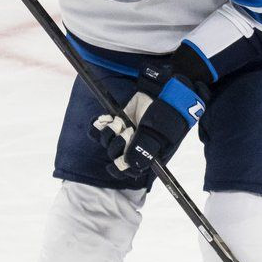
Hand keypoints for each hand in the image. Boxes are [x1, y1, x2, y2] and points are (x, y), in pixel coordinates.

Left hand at [92, 62, 208, 178]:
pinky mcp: (116, 120)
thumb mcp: (155, 134)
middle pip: (113, 154)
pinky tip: (108, 118)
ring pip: (105, 140)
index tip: (116, 162)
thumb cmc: (163, 115)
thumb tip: (126, 164)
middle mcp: (131, 144)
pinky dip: (99, 124)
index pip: (127, 168)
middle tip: (128, 131)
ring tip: (120, 121)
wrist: (161, 93)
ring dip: (109, 132)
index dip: (119, 166)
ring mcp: (123, 132)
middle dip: (117, 143)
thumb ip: (141, 150)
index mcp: (143, 152)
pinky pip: (98, 128)